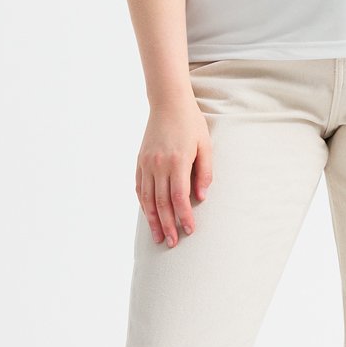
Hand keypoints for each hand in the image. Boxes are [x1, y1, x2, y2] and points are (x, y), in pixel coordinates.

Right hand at [135, 100, 213, 246]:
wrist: (168, 103)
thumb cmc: (191, 124)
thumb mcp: (205, 145)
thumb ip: (204, 172)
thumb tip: (200, 197)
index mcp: (177, 162)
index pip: (180, 197)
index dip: (184, 216)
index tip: (190, 230)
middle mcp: (159, 165)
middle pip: (162, 203)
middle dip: (168, 225)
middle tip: (173, 243)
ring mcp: (147, 163)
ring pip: (148, 199)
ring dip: (153, 220)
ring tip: (158, 237)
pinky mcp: (140, 161)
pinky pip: (140, 187)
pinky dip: (144, 204)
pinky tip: (148, 215)